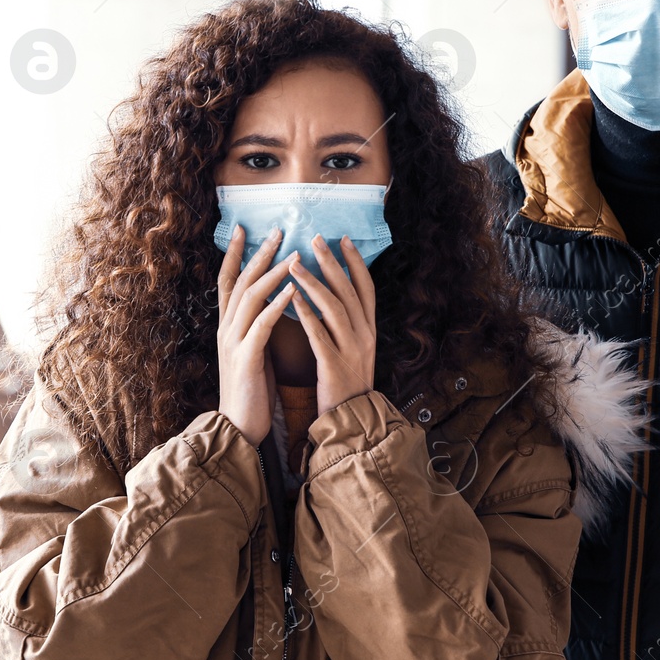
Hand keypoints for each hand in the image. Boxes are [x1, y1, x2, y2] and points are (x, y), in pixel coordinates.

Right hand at [216, 223, 297, 445]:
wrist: (239, 428)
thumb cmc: (251, 391)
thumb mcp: (252, 351)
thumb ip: (256, 326)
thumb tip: (272, 302)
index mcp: (228, 326)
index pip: (228, 281)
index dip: (235, 254)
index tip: (245, 228)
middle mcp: (226, 329)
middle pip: (239, 281)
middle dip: (258, 253)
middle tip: (278, 230)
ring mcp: (233, 342)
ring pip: (250, 297)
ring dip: (272, 272)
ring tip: (294, 254)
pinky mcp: (246, 359)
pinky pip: (262, 324)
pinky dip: (277, 304)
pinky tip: (294, 289)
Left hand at [288, 234, 376, 417]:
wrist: (349, 421)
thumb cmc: (344, 384)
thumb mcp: (353, 350)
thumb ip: (346, 324)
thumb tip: (332, 295)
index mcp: (369, 330)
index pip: (366, 288)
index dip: (355, 263)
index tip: (343, 239)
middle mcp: (365, 336)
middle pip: (350, 291)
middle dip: (333, 262)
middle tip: (316, 238)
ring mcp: (351, 350)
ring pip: (335, 308)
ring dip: (314, 282)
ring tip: (294, 262)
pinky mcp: (334, 365)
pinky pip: (319, 334)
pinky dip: (305, 313)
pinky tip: (290, 296)